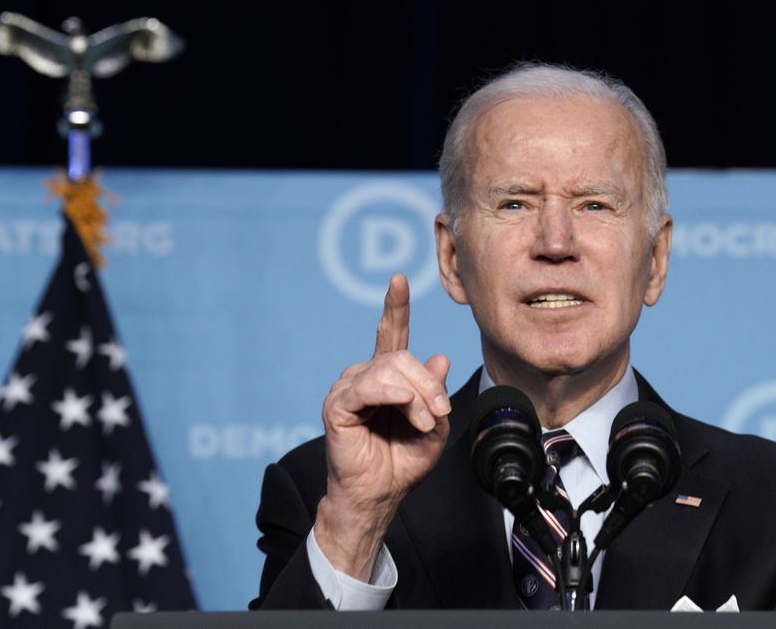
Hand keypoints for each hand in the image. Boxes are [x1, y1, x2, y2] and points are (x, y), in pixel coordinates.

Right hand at [314, 273, 451, 579]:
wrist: (380, 495)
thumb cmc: (403, 462)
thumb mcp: (433, 424)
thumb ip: (435, 392)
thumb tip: (439, 356)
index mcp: (387, 377)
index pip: (390, 334)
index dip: (395, 307)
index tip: (399, 279)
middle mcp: (365, 376)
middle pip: (402, 356)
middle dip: (428, 384)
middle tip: (438, 413)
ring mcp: (348, 388)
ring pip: (389, 369)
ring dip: (416, 397)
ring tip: (421, 423)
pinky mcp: (336, 405)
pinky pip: (367, 387)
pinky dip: (392, 395)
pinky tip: (402, 406)